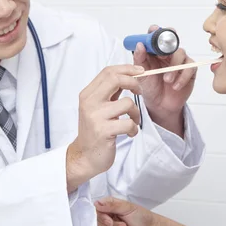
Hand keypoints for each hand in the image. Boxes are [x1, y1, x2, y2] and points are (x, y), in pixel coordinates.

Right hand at [66, 65, 144, 191]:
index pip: (108, 71)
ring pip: (127, 103)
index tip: (140, 72)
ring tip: (132, 121)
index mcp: (88, 94)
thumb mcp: (98, 108)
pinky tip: (129, 133)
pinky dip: (134, 128)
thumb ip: (110, 92)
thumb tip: (128, 75)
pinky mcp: (103, 131)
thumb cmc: (95, 131)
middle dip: (134, 83)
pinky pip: (128, 123)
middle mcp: (89, 102)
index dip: (127, 69)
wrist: (85, 156)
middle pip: (115, 79)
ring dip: (136, 113)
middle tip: (139, 92)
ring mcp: (95, 116)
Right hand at [95, 197, 158, 225]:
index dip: (101, 217)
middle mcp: (109, 217)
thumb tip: (97, 204)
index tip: (110, 221)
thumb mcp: (128, 207)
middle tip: (124, 225)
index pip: (96, 211)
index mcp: (110, 207)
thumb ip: (112, 205)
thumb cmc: (142, 216)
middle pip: (99, 224)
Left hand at [133, 25, 195, 134]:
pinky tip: (175, 86)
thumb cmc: (150, 88)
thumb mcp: (141, 74)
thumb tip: (140, 45)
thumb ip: (139, 59)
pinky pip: (189, 68)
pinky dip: (182, 77)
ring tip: (167, 80)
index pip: (156, 36)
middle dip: (168, 44)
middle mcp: (168, 54)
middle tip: (161, 55)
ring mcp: (179, 61)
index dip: (156, 31)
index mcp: (155, 52)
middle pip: (172, 41)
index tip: (153, 30)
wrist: (159, 105)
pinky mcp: (189, 71)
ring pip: (181, 53)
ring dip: (173, 67)